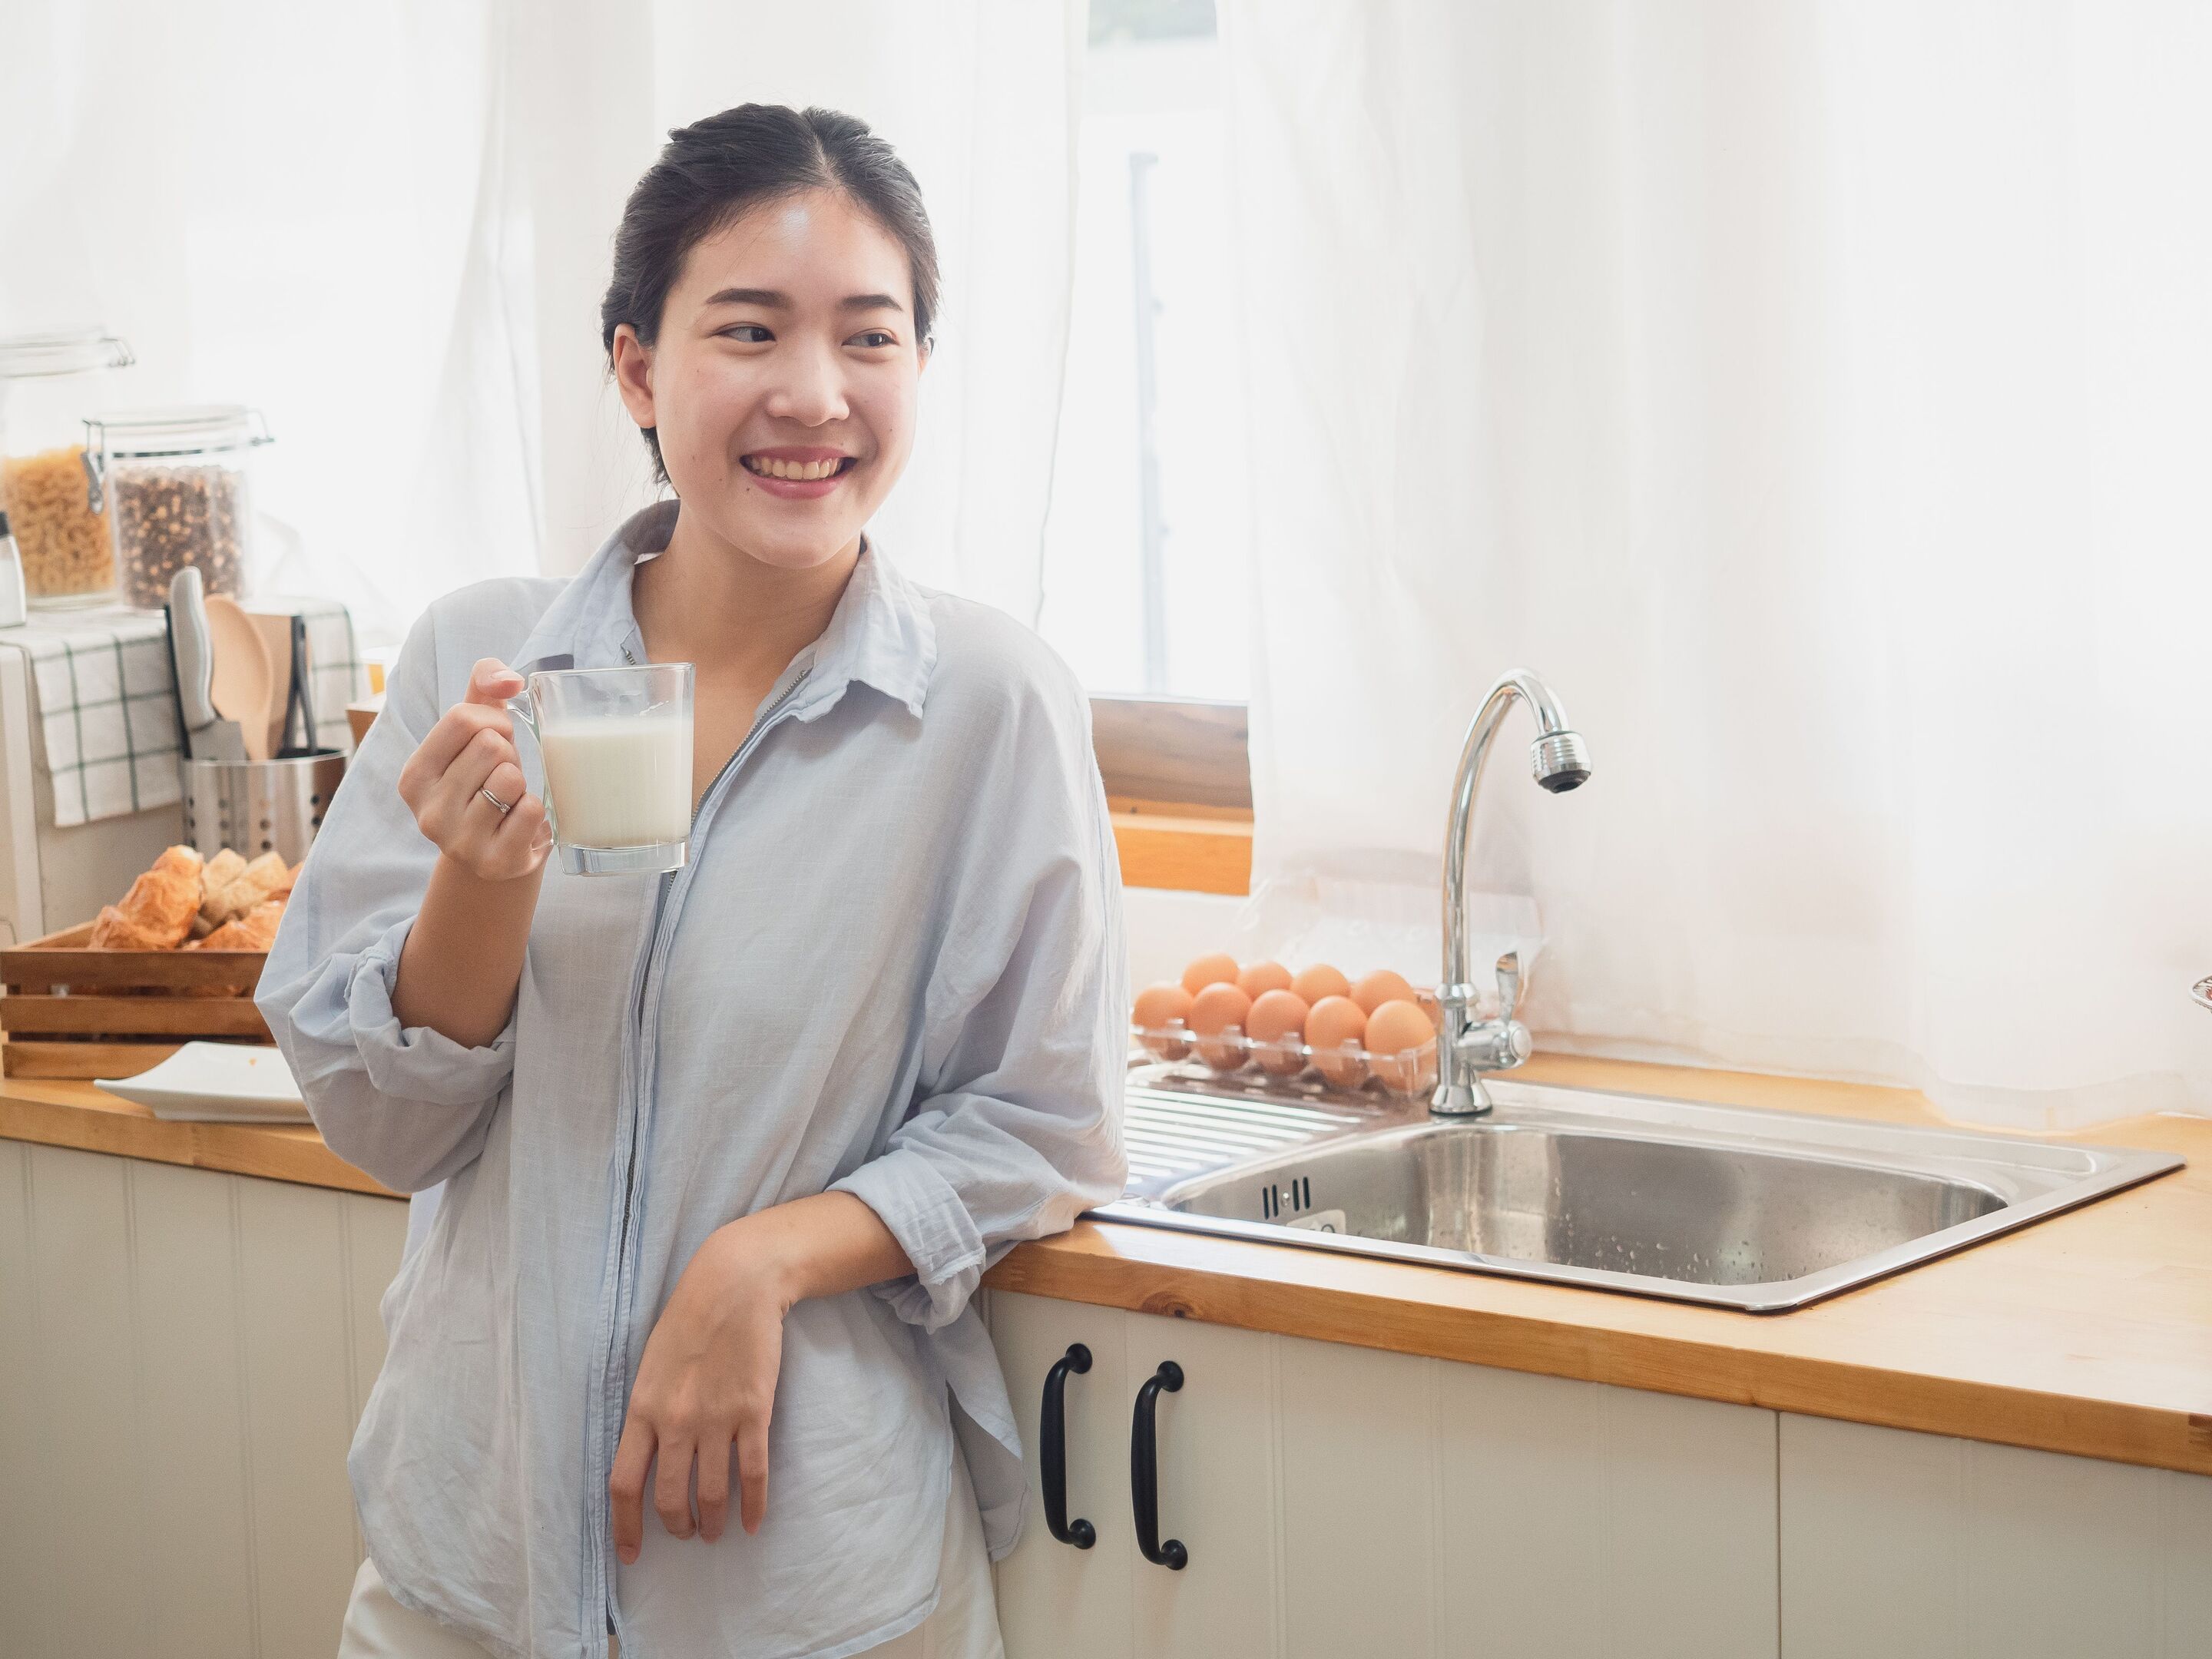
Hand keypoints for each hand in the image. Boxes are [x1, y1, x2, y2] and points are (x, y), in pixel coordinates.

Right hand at [395, 658, 548, 881]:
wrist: (494, 855)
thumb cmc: (485, 783)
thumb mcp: (474, 735)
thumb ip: (484, 689)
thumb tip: (509, 679)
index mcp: (414, 776)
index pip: (462, 718)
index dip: (492, 722)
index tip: (493, 741)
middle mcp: (428, 811)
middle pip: (490, 746)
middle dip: (507, 754)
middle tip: (500, 776)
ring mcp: (459, 841)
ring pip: (510, 777)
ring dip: (520, 784)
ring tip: (507, 801)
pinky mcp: (494, 861)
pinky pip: (532, 810)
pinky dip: (535, 810)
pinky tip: (518, 823)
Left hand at [610, 1220, 789, 1558]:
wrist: (735, 1284)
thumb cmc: (689, 1319)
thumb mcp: (649, 1364)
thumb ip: (646, 1411)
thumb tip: (645, 1455)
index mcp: (642, 1409)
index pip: (624, 1484)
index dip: (625, 1527)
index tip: (629, 1554)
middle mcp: (675, 1421)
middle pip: (669, 1497)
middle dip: (676, 1527)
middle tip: (685, 1535)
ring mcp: (717, 1418)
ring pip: (710, 1493)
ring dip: (711, 1523)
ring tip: (715, 1532)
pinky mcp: (754, 1411)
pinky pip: (753, 1473)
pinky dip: (754, 1506)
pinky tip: (753, 1523)